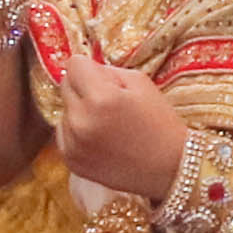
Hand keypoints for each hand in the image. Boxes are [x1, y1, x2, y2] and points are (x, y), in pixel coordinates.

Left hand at [57, 62, 186, 203]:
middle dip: (83, 87)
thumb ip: (105, 70)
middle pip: (65, 85)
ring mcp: (73, 144)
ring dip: (79, 111)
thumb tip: (81, 68)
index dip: (89, 67)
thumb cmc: (159, 122)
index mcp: (100, 98)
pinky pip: (63, 132)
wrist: (169, 168)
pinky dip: (77, 131)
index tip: (103, 79)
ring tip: (107, 124)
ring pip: (64, 110)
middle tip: (110, 102)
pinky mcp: (71, 161)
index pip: (74, 64)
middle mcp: (81, 121)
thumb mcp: (139, 82)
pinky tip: (101, 138)